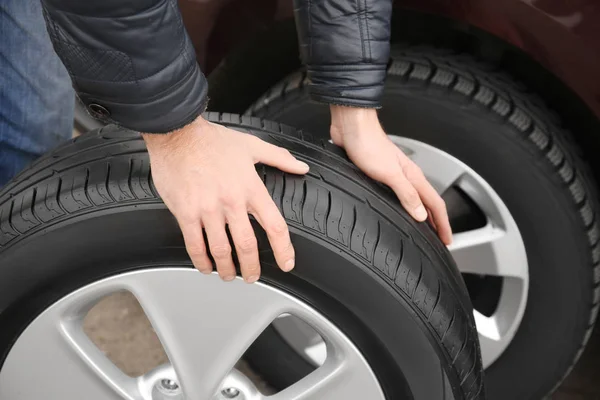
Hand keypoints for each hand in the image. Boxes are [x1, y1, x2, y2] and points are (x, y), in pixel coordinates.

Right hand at [142, 116, 309, 281]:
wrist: (177, 133)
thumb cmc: (212, 139)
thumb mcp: (252, 145)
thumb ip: (279, 158)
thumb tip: (301, 167)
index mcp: (251, 188)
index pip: (274, 225)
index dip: (283, 249)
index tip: (286, 263)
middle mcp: (232, 201)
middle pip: (248, 245)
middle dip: (252, 268)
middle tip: (252, 277)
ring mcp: (208, 209)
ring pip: (221, 250)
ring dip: (227, 269)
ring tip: (229, 275)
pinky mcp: (186, 213)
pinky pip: (195, 245)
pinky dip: (202, 261)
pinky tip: (206, 267)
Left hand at [330, 105, 451, 244]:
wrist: (351, 126)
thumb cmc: (368, 144)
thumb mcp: (389, 173)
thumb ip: (406, 193)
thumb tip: (421, 215)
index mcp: (413, 176)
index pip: (435, 204)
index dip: (443, 224)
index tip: (447, 240)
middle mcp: (406, 175)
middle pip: (428, 202)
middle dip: (436, 222)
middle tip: (439, 239)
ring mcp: (394, 174)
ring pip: (414, 198)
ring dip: (421, 214)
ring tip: (423, 229)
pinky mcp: (379, 173)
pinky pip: (398, 194)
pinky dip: (404, 206)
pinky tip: (398, 209)